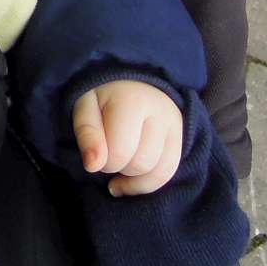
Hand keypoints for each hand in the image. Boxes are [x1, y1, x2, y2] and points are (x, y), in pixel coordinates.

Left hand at [72, 79, 182, 195]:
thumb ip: (87, 134)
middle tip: (107, 154)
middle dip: (118, 167)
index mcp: (131, 100)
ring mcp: (175, 124)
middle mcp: (160, 111)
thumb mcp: (85, 108)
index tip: (94, 152)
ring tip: (119, 164)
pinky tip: (131, 178)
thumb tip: (93, 166)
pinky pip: (169, 172)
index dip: (102, 162)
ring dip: (133, 176)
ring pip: (158, 172)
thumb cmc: (102, 98)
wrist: (129, 83)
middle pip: (140, 164)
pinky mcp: (182, 137)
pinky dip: (148, 182)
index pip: (119, 152)